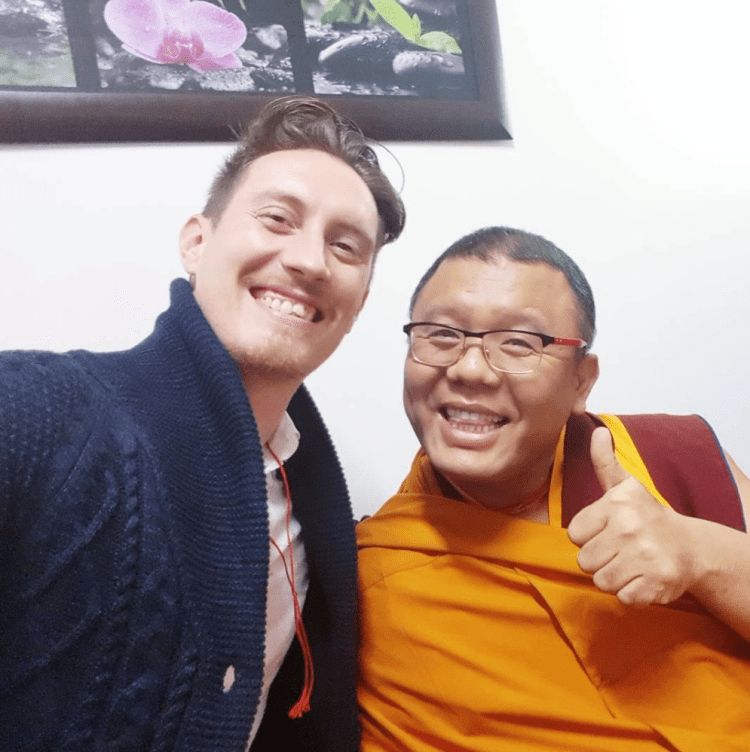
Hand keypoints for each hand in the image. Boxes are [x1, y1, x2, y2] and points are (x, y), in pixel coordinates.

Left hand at [567, 426, 698, 605]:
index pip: (574, 535)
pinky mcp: (656, 585)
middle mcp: (631, 529)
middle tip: (619, 549)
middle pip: (584, 561)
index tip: (607, 531)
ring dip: (613, 577)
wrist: (691, 547)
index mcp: (617, 506)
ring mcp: (645, 558)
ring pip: (600, 581)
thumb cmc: (647, 517)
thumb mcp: (624, 487)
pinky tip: (643, 577)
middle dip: (599, 559)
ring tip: (630, 563)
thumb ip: (604, 461)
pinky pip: (622, 597)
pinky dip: (631, 592)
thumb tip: (596, 431)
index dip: (588, 536)